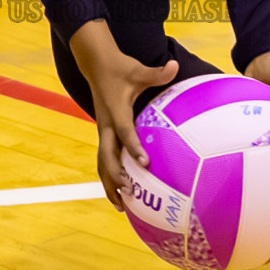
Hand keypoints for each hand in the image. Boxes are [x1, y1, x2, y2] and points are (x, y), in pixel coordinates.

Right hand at [69, 20, 178, 210]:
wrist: (95, 64)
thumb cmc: (119, 67)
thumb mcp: (138, 70)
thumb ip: (157, 73)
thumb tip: (174, 66)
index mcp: (115, 111)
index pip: (124, 132)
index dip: (134, 147)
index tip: (146, 163)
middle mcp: (106, 125)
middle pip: (107, 156)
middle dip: (116, 175)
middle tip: (131, 192)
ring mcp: (103, 130)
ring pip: (101, 162)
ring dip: (109, 183)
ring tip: (121, 205)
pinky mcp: (103, 134)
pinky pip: (104, 159)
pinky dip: (109, 176)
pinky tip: (119, 193)